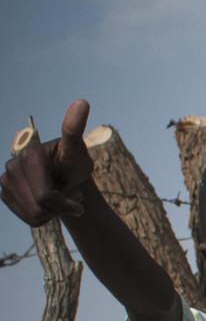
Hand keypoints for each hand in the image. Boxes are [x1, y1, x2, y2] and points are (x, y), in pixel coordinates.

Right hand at [2, 99, 93, 227]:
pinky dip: (43, 215)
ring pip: (33, 216)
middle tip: (69, 193)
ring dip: (52, 212)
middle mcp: (12, 166)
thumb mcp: (78, 149)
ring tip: (59, 195)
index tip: (79, 199)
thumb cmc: (73, 161)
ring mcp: (5, 180)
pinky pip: (28, 218)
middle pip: (39, 209)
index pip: (46, 197)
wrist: (65, 173)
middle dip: (60, 207)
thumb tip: (82, 101)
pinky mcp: (5, 193)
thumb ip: (76, 129)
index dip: (66, 205)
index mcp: (29, 157)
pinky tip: (48, 201)